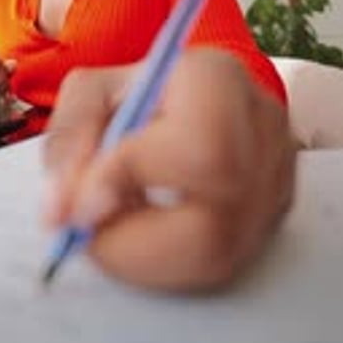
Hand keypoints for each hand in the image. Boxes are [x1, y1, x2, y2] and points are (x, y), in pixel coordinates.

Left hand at [42, 48, 295, 291]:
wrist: (183, 99)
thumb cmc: (134, 95)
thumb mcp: (88, 95)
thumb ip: (70, 142)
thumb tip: (65, 212)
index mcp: (216, 79)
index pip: (195, 147)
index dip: (133, 184)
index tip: (79, 208)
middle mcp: (261, 126)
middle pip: (217, 217)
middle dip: (136, 242)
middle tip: (87, 237)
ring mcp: (278, 174)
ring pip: (219, 253)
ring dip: (147, 259)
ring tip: (114, 228)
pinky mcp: (276, 213)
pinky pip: (222, 263)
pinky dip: (169, 262)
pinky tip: (146, 231)